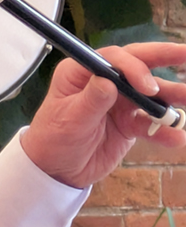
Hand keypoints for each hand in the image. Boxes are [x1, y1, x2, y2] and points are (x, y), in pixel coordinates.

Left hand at [20, 42, 185, 188]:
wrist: (56, 169)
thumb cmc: (53, 138)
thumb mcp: (69, 119)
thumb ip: (91, 101)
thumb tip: (108, 82)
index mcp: (82, 71)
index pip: (114, 59)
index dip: (135, 69)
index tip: (149, 87)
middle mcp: (102, 81)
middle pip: (136, 65)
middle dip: (163, 57)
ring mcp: (117, 102)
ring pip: (149, 94)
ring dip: (171, 97)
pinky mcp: (128, 123)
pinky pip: (149, 123)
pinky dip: (164, 131)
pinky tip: (176, 138)